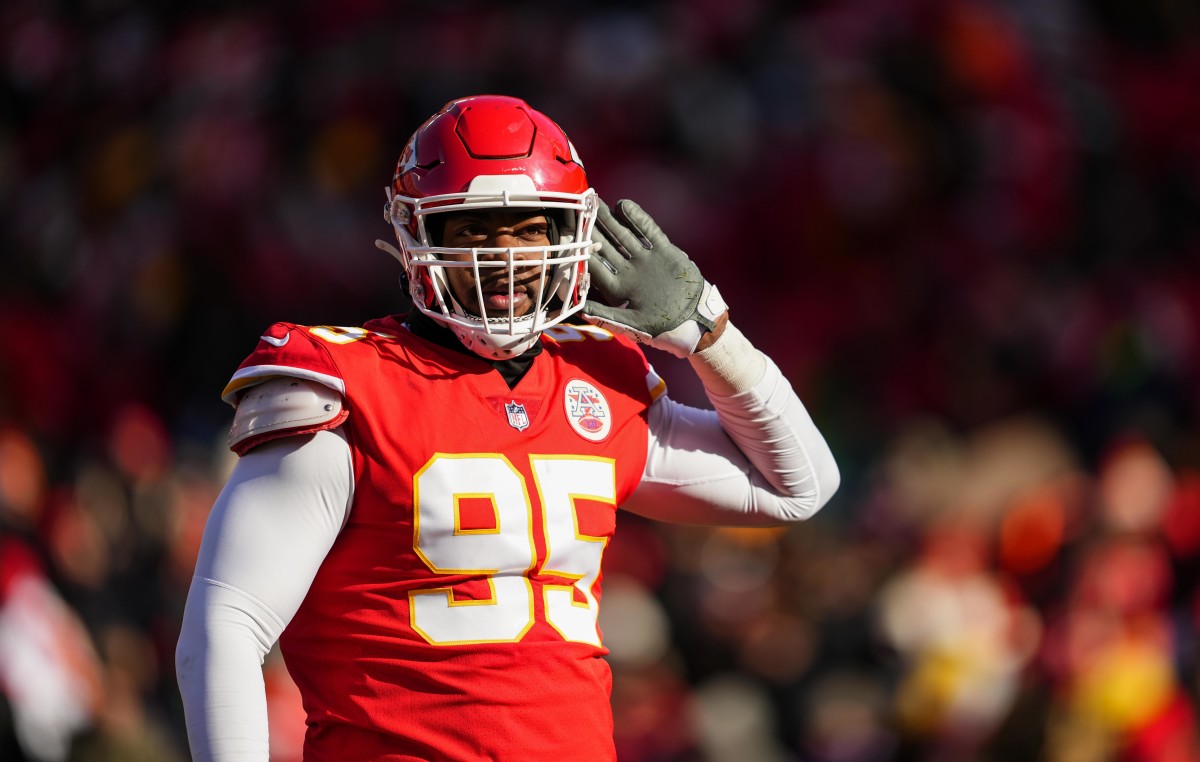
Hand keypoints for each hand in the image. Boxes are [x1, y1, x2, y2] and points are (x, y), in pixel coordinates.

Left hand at [583, 199, 727, 356]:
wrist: (694, 320)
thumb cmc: (661, 328)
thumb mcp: (632, 324)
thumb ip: (607, 316)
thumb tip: (581, 311)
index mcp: (619, 288)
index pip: (597, 266)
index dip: (584, 251)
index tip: (571, 236)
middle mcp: (630, 271)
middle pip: (608, 246)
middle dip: (594, 229)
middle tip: (581, 210)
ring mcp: (646, 260)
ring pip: (625, 236)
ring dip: (612, 220)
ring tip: (598, 203)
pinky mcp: (665, 252)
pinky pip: (649, 232)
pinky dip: (638, 219)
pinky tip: (625, 205)